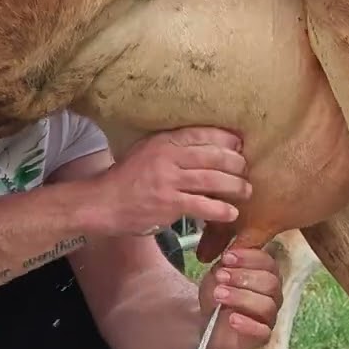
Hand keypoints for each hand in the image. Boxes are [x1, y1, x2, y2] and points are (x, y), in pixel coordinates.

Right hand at [85, 127, 250, 236]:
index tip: (241, 146)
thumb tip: (214, 147)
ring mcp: (168, 180)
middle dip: (237, 164)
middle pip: (214, 156)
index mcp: (164, 141)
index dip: (227, 140)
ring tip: (246, 192)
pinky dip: (220, 210)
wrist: (101, 203)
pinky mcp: (168, 204)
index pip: (204, 134)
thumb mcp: (148, 152)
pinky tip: (231, 214)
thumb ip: (175, 148)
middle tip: (247, 172)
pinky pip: (202, 205)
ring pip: (213, 180)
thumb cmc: (129, 179)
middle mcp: (167, 157)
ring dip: (235, 187)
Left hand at [200, 247, 282, 348]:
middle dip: (243, 278)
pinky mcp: (262, 336)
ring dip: (240, 297)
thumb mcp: (216, 276)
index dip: (249, 258)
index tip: (226, 257)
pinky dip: (247, 324)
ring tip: (218, 295)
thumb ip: (224, 267)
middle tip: (221, 277)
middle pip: (270, 282)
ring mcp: (270, 316)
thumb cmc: (217, 296)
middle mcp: (273, 294)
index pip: (268, 262)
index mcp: (266, 274)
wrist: (206, 325)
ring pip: (266, 305)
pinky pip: (262, 331)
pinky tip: (231, 318)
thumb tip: (228, 258)